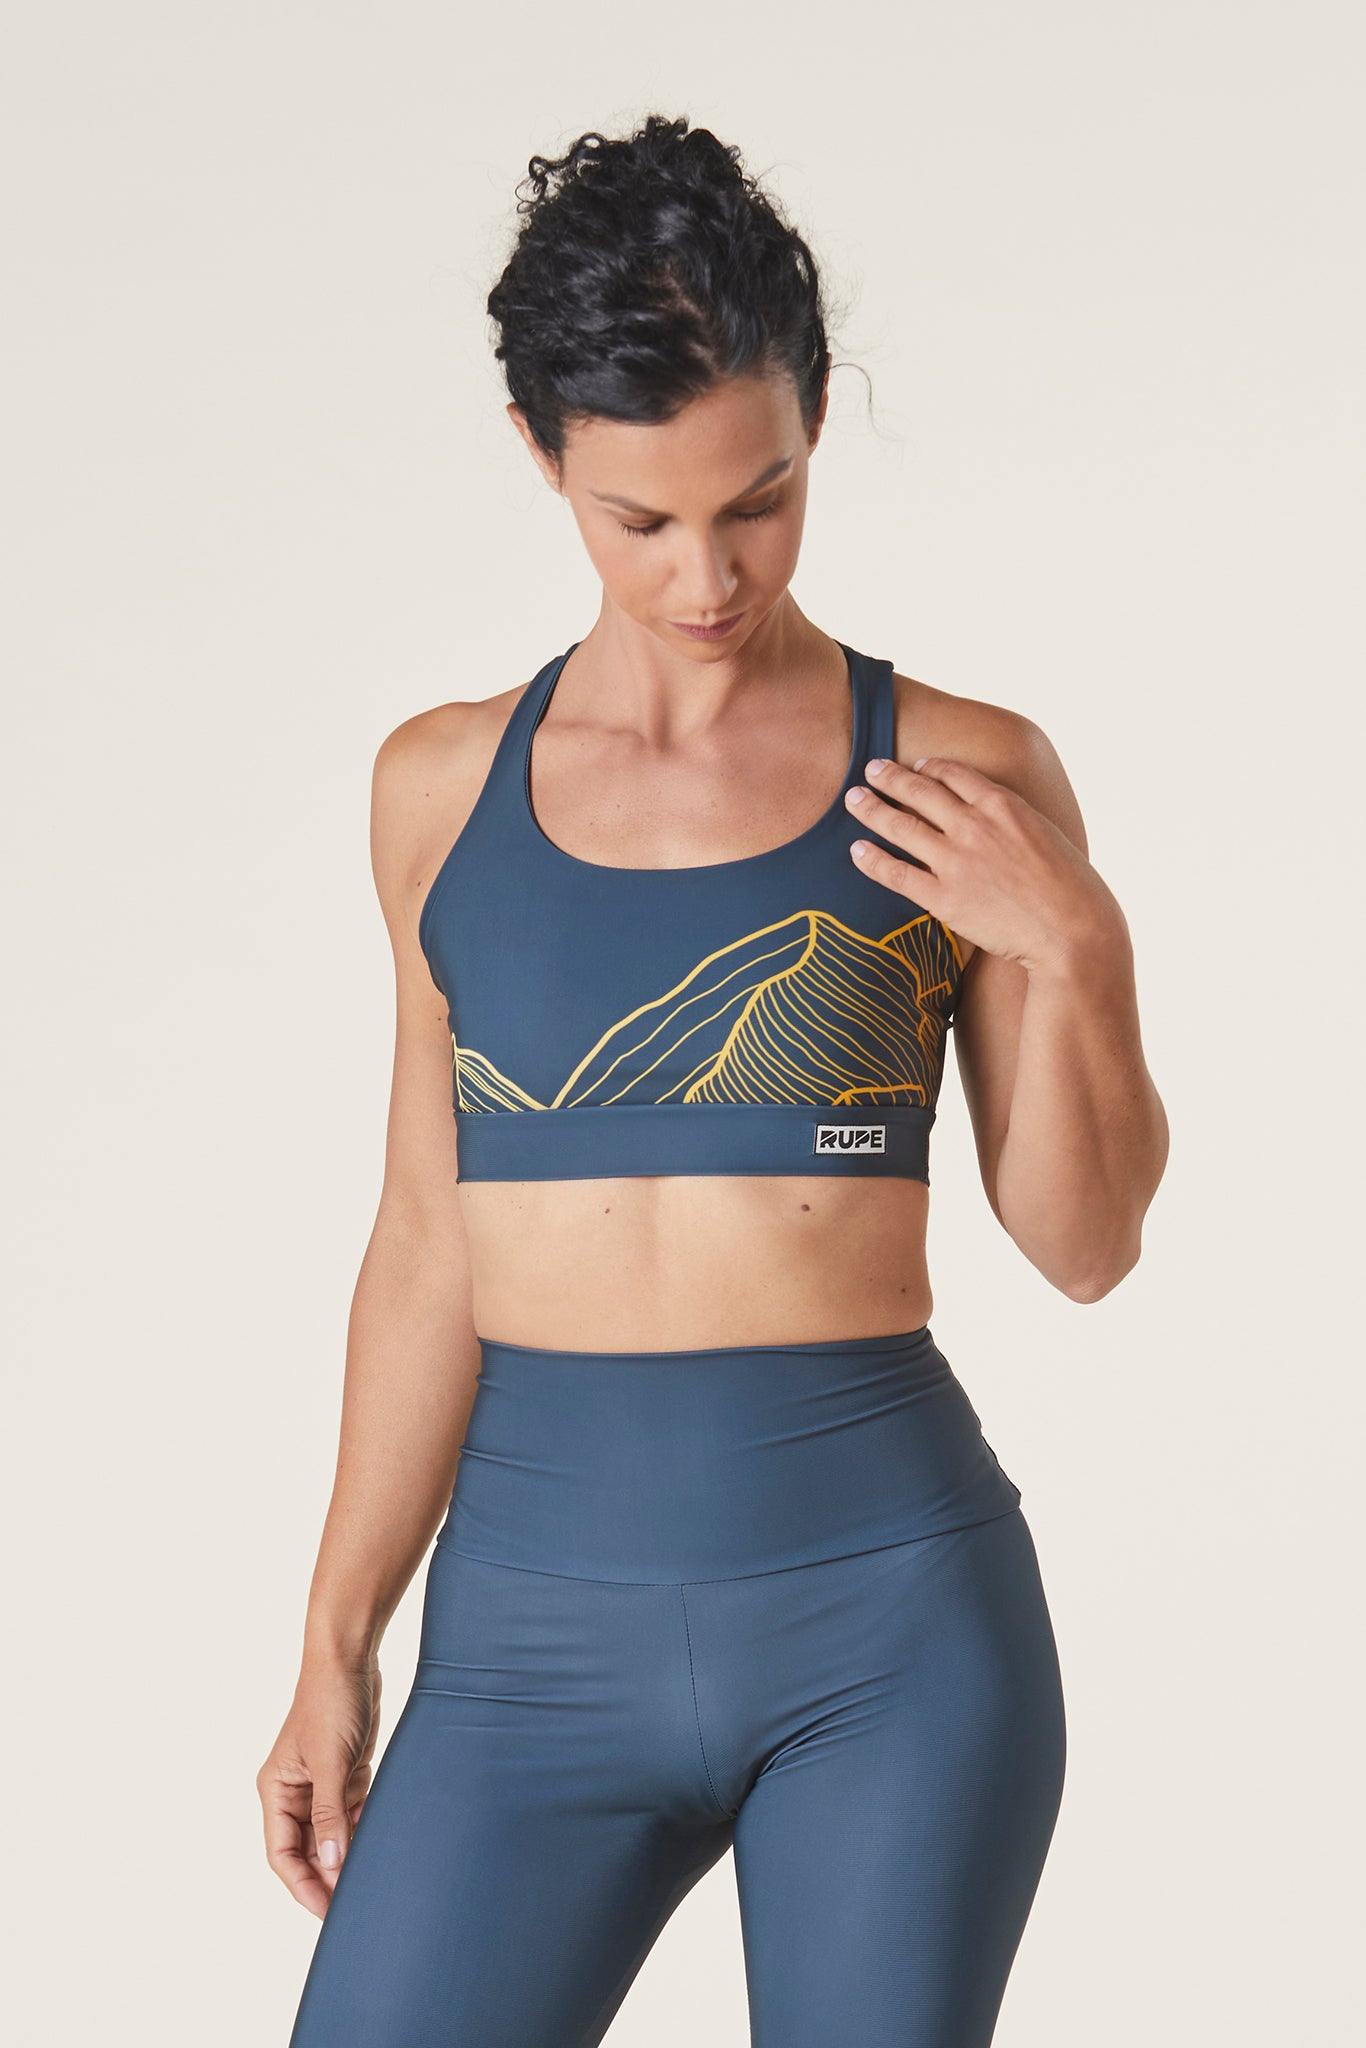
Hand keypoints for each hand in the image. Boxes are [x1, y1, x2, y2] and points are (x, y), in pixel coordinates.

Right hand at [258, 1658, 380, 1917]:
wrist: (351, 1659)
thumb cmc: (331, 1702)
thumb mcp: (330, 1761)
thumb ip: (330, 1813)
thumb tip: (331, 1863)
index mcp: (277, 1790)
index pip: (282, 1854)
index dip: (302, 1886)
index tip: (326, 1912)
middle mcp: (295, 1792)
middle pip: (308, 1850)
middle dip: (328, 1878)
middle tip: (355, 1907)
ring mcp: (322, 1784)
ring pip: (332, 1835)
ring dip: (349, 1856)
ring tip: (372, 1885)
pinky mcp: (347, 1774)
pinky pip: (352, 1815)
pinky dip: (364, 1831)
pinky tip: (381, 1850)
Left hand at [845, 752, 1119, 974]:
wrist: (1074, 930)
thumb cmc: (1073, 887)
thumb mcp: (1047, 834)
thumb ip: (1015, 821)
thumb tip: (999, 818)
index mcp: (1003, 805)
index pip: (954, 774)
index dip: (930, 767)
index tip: (916, 766)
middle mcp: (974, 825)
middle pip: (919, 791)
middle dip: (889, 777)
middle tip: (870, 769)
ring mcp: (956, 861)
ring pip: (900, 826)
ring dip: (872, 809)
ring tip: (853, 799)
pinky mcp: (944, 898)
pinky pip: (897, 874)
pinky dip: (872, 860)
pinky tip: (856, 851)